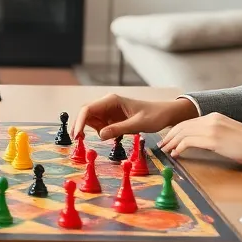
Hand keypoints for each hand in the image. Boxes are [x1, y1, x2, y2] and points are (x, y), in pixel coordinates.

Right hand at [74, 94, 197, 140]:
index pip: (88, 109)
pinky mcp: (111, 119)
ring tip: (91, 140)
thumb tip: (101, 135)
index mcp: (112, 100)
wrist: (164, 114)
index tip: (77, 135)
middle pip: (85, 113)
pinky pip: (99, 125)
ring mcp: (108, 111)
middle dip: (79, 125)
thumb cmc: (154, 115)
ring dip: (87, 129)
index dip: (80, 121)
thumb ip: (120, 129)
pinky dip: (97, 132)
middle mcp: (107, 104)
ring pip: (90, 119)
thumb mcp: (138, 124)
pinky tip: (106, 138)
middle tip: (77, 140)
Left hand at [159, 112, 241, 169]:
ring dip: (171, 142)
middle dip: (170, 135)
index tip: (169, 138)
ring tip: (165, 150)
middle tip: (162, 145)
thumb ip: (216, 134)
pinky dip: (179, 147)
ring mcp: (211, 128)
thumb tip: (205, 142)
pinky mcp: (213, 139)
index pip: (189, 122)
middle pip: (183, 125)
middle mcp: (211, 119)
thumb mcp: (230, 134)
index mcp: (215, 116)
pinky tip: (176, 154)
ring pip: (183, 132)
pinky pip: (189, 141)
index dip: (177, 130)